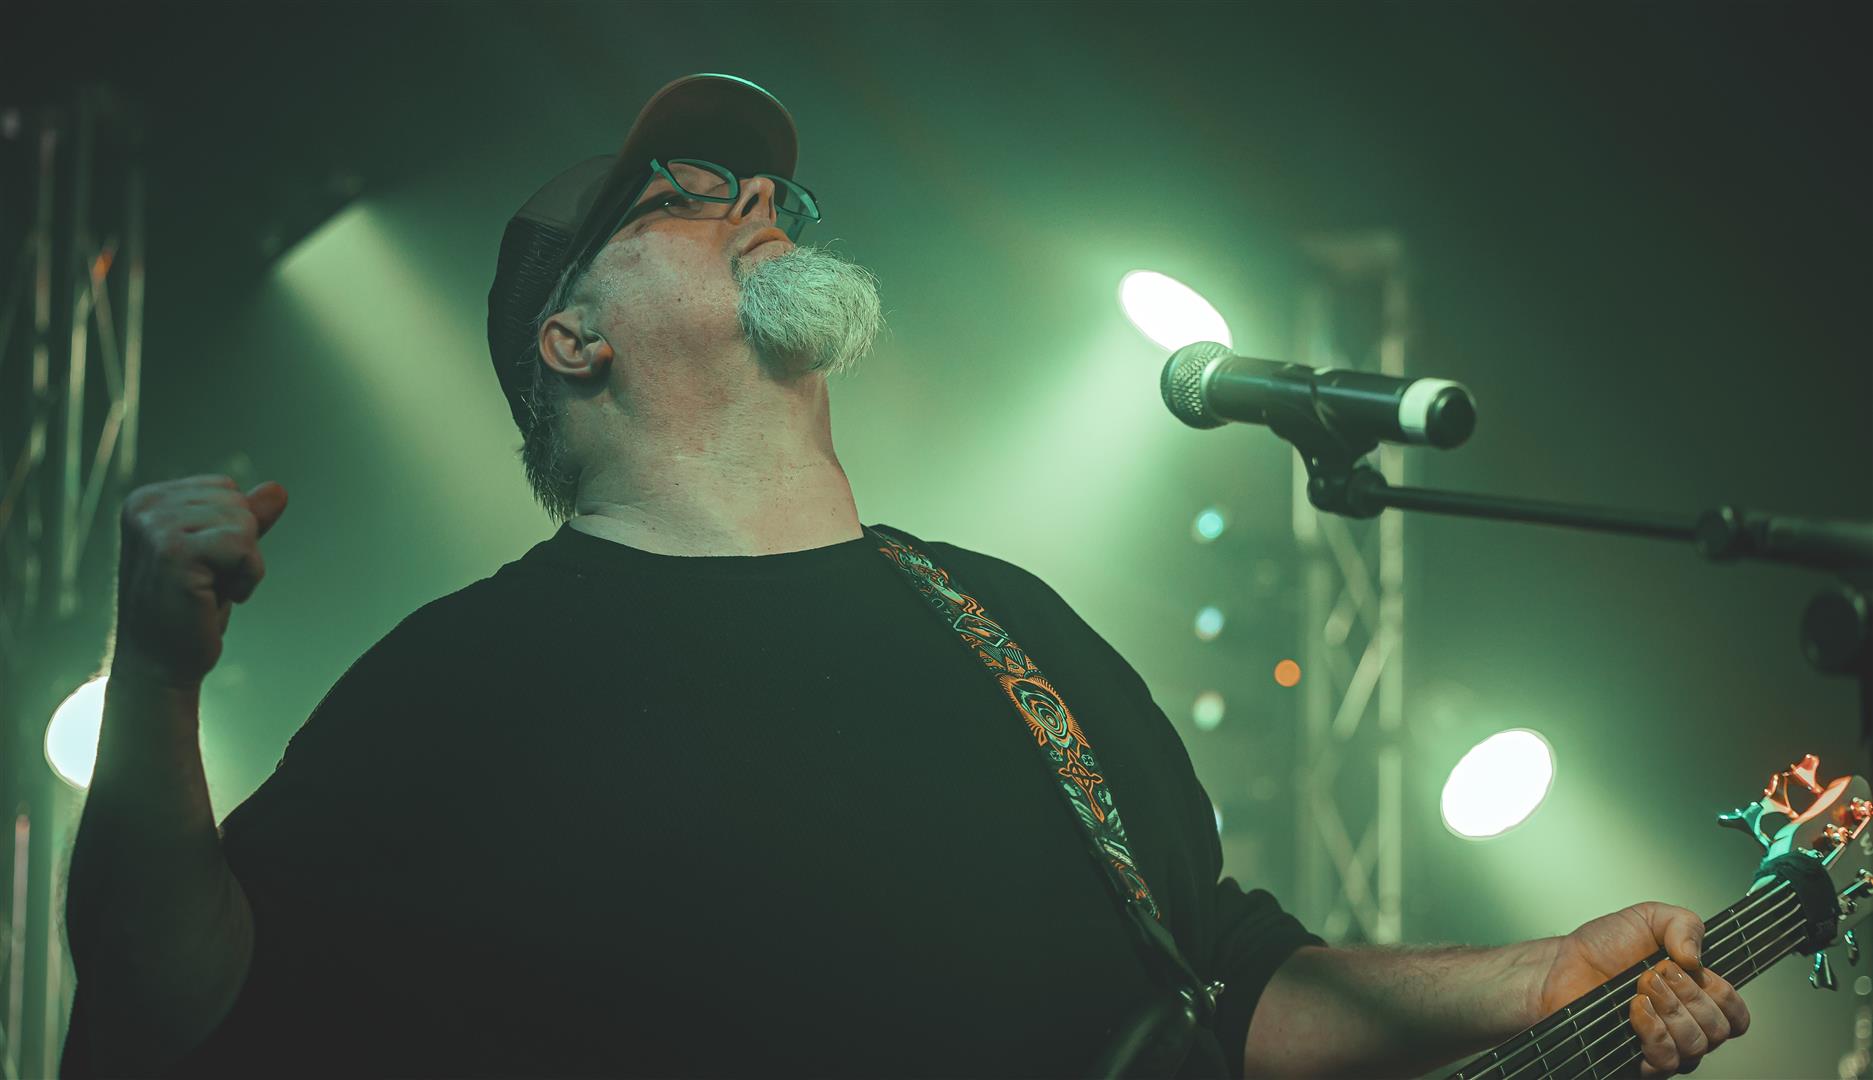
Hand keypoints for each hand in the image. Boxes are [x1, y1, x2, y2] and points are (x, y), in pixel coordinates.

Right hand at [114, 475, 288, 685]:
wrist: (160, 664)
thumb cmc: (190, 610)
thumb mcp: (222, 555)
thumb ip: (246, 519)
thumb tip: (278, 489)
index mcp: (148, 500)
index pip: (225, 489)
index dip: (232, 531)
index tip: (204, 565)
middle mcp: (144, 506)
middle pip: (237, 501)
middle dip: (240, 545)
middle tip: (208, 581)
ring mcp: (155, 527)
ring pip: (244, 521)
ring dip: (243, 564)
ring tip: (209, 590)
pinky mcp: (172, 552)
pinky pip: (243, 546)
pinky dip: (246, 577)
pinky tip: (219, 597)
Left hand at [1539, 902, 1749, 1075]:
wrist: (1561, 967)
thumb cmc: (1602, 947)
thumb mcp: (1649, 918)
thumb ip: (1684, 924)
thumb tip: (1696, 957)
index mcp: (1697, 994)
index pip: (1736, 1013)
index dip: (1722, 994)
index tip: (1689, 969)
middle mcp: (1686, 1024)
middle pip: (1718, 1030)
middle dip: (1689, 996)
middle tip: (1655, 974)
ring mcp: (1665, 1044)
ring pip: (1696, 1047)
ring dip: (1670, 1012)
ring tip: (1641, 988)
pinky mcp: (1641, 1061)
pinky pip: (1666, 1061)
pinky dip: (1653, 1031)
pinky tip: (1635, 1009)